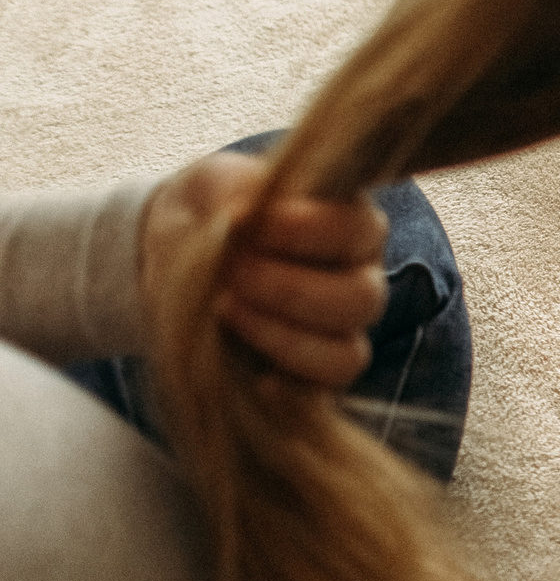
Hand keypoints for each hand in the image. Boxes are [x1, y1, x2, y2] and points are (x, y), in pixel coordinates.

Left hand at [142, 151, 388, 385]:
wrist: (177, 252)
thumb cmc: (213, 212)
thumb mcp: (218, 184)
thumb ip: (240, 190)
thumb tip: (246, 216)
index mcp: (352, 228)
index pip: (361, 233)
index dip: (310, 231)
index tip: (248, 222)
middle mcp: (360, 282)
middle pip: (362, 300)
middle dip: (288, 289)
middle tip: (232, 274)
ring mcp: (341, 334)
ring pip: (347, 355)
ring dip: (282, 338)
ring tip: (224, 311)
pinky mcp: (314, 376)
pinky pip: (324, 397)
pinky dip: (291, 391)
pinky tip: (256, 377)